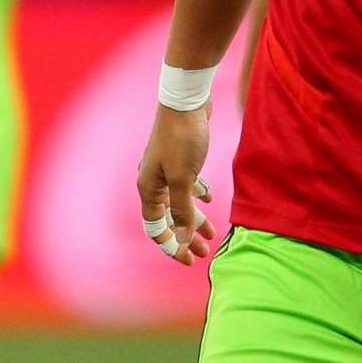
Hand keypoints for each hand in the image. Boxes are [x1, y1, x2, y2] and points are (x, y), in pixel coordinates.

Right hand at [136, 105, 216, 264]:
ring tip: (213, 233)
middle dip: (186, 237)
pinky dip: (197, 196)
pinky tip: (209, 199)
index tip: (190, 260)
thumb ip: (183, 211)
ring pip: (179, 203)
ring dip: (194, 219)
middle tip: (206, 253)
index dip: (171, 246)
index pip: (156, 227)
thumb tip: (183, 240)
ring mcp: (165, 170)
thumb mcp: (184, 179)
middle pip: (168, 218)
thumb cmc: (182, 139)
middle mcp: (153, 182)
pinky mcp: (178, 160)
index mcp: (148, 188)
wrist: (186, 101)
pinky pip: (186, 186)